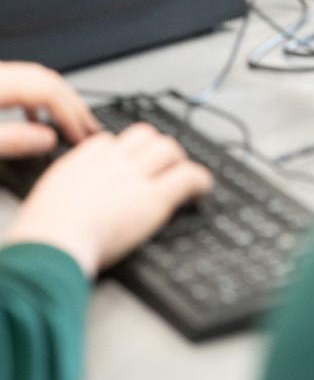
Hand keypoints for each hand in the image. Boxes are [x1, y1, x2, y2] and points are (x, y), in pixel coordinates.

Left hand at [0, 62, 98, 156]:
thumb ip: (13, 140)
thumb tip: (48, 140)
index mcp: (1, 84)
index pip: (49, 93)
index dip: (71, 116)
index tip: (81, 136)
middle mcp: (2, 75)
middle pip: (49, 82)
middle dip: (74, 106)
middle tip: (90, 127)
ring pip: (39, 80)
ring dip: (60, 101)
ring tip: (72, 122)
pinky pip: (24, 84)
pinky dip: (38, 99)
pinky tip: (36, 117)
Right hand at [2, 123, 212, 275]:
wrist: (52, 244)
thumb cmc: (43, 233)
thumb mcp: (47, 197)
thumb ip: (66, 188)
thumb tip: (69, 198)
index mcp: (83, 160)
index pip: (110, 140)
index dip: (123, 150)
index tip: (128, 161)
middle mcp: (112, 161)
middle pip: (144, 135)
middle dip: (155, 147)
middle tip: (162, 164)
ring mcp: (135, 176)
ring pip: (168, 149)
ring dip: (178, 160)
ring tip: (182, 174)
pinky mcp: (154, 198)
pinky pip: (187, 176)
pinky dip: (200, 180)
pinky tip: (203, 189)